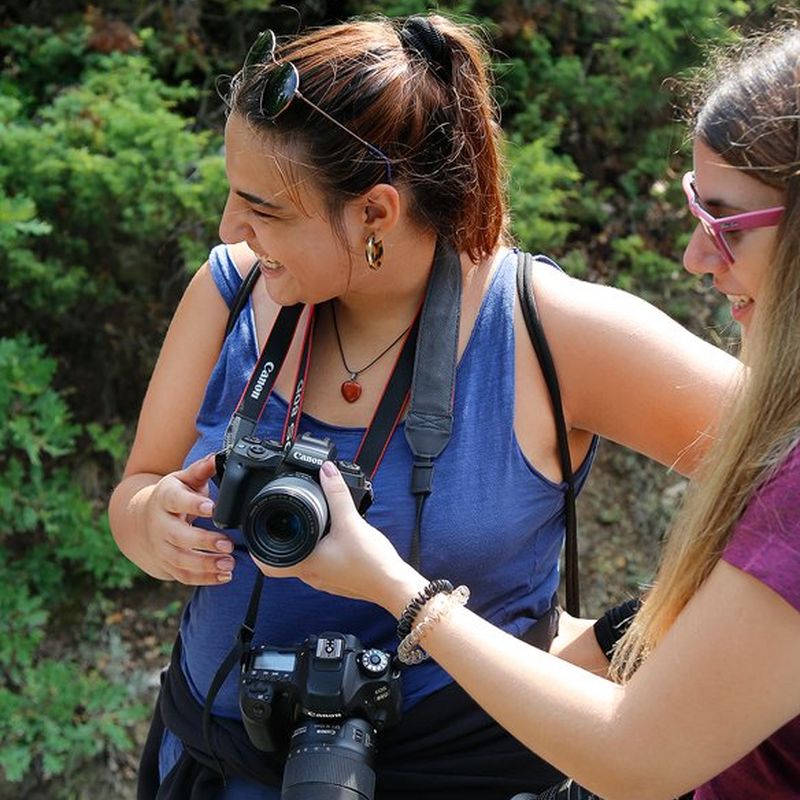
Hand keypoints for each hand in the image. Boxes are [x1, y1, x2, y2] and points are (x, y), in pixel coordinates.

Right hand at [141, 454, 235, 584]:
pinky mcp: (166, 564)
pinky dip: (204, 579)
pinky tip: (224, 576)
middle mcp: (159, 525)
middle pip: (178, 536)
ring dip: (206, 565)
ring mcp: (161, 547)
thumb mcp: (182, 479)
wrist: (141, 518)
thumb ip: (201, 470)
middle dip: (203, 542)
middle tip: (228, 544)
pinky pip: (183, 575)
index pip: (176, 501)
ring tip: (229, 564)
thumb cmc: (171, 496)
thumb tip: (217, 457)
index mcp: (164, 499)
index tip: (213, 508)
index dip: (193, 505)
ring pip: (180, 560)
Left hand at [253, 462, 426, 614]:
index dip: (257, 550)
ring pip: (303, 562)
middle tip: (282, 521)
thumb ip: (337, 494)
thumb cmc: (372, 564)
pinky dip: (319, 550)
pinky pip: (320, 564)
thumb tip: (326, 471)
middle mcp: (311, 576)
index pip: (268, 564)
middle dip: (281, 540)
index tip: (256, 532)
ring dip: (302, 544)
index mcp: (306, 564)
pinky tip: (332, 538)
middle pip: (284, 560)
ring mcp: (325, 580)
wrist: (395, 586)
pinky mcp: (339, 579)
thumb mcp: (351, 522)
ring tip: (309, 525)